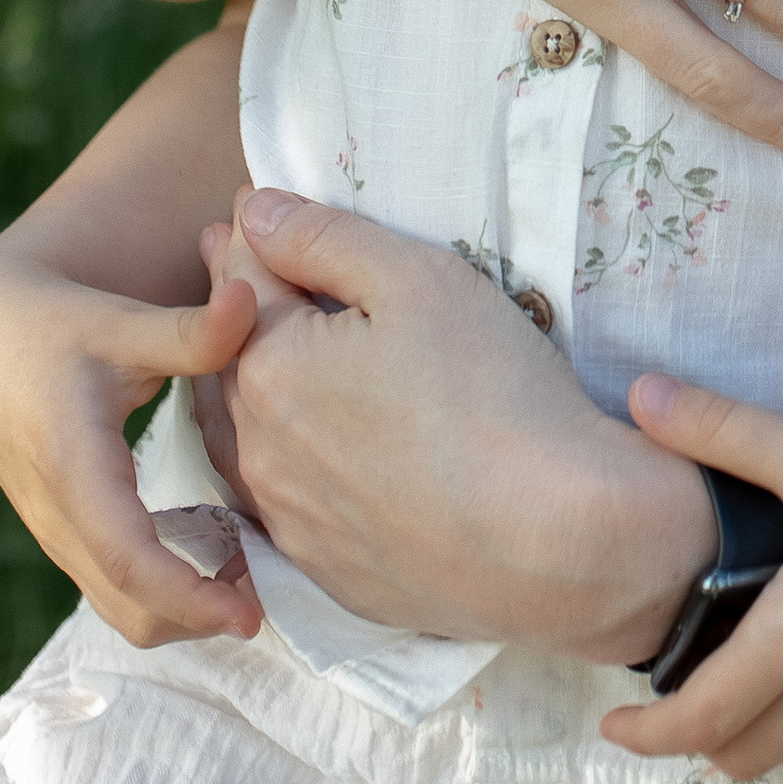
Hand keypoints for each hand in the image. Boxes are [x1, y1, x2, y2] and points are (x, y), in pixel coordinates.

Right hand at [0, 241, 262, 648]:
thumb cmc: (57, 327)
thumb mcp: (121, 322)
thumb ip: (190, 329)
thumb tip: (248, 300)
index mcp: (71, 466)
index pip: (127, 558)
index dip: (189, 597)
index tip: (249, 619)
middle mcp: (58, 517)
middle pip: (131, 608)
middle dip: (202, 617)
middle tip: (274, 585)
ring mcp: (57, 536)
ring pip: (123, 609)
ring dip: (188, 608)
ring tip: (255, 568)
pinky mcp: (66, 538)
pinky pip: (117, 590)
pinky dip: (169, 589)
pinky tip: (221, 550)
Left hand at [222, 191, 716, 655]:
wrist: (555, 541)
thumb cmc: (494, 394)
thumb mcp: (420, 281)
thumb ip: (326, 240)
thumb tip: (254, 212)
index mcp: (273, 367)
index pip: (243, 283)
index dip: (248, 239)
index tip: (246, 214)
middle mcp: (261, 449)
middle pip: (227, 360)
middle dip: (231, 311)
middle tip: (242, 272)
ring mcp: (290, 520)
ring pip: (239, 439)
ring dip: (239, 389)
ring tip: (258, 355)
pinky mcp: (325, 571)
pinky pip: (275, 504)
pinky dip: (274, 462)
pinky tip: (300, 452)